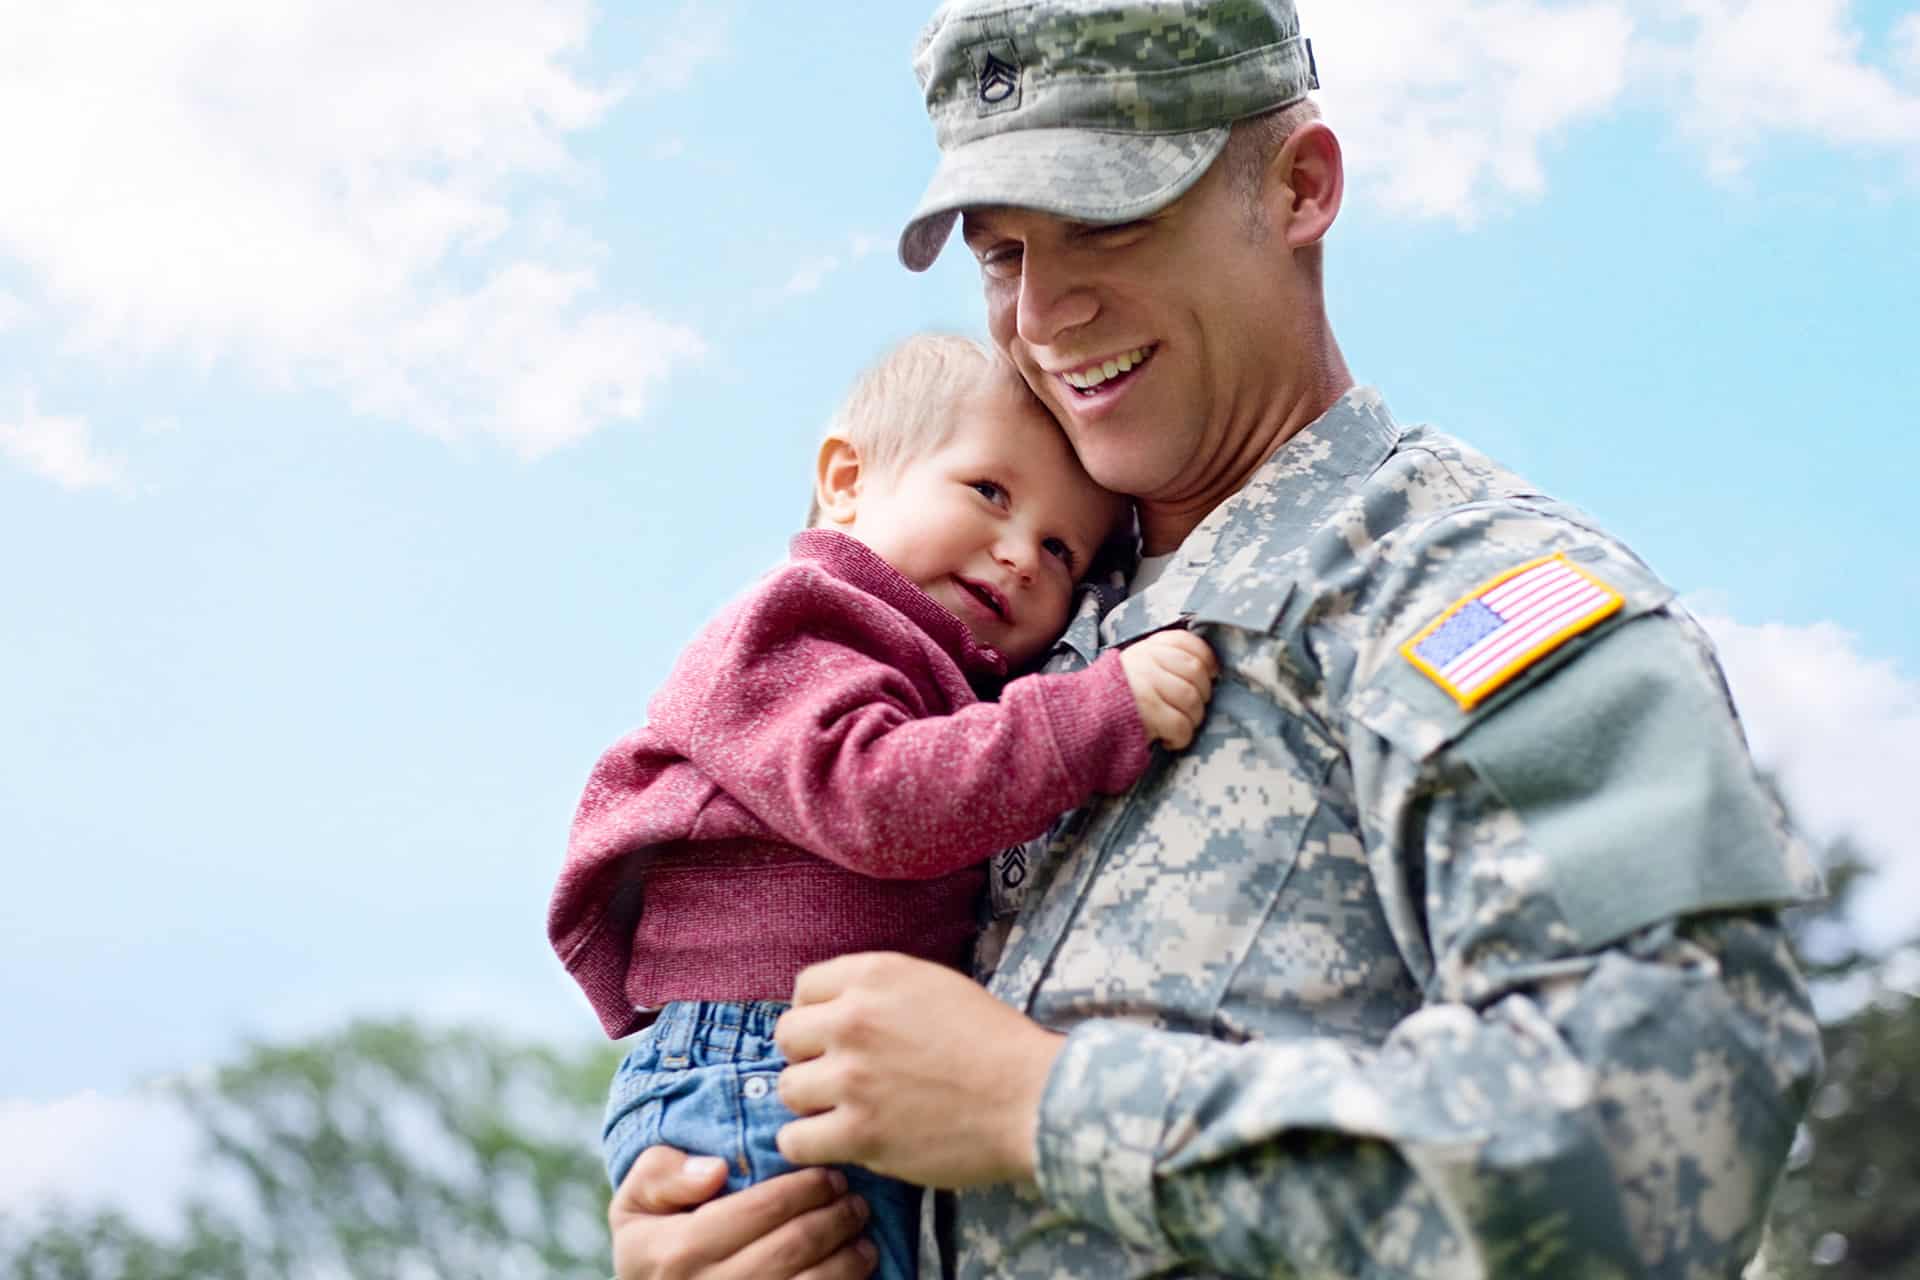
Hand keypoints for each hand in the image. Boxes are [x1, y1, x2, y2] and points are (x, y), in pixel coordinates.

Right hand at [609, 1145, 875, 1278]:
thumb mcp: (635, 1205)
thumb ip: (662, 1174)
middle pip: (792, 1247)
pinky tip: (854, 1272)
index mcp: (675, 1250)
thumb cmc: (650, 1246)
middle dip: (834, 1217)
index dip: (803, 1188)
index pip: (758, 1209)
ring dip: (847, 1258)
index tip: (828, 1176)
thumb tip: (717, 1171)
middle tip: (854, 1200)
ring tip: (861, 1236)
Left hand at [774, 952, 1063, 1188]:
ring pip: (788, 1089)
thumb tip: (835, 1011)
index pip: (804, 988)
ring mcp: (852, 1078)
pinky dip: (809, 1145)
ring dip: (812, 1102)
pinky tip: (835, 1142)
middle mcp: (854, 1020)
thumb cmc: (994, 1042)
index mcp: (874, 975)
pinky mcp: (859, 1133)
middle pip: (788, 1038)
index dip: (818, 1014)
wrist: (1031, 1098)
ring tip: (844, 1110)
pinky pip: (796, 1141)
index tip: (836, 1036)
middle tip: (840, 1075)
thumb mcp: (934, 986)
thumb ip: (878, 992)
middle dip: (809, 1056)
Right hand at [1119, 628, 1217, 748]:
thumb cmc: (1117, 700)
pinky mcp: (1147, 710)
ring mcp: (1146, 683)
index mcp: (1147, 647)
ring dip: (1192, 720)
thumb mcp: (1137, 668)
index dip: (1207, 660)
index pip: (1188, 643)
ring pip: (1192, 700)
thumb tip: (1209, 670)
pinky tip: (1168, 740)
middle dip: (1202, 695)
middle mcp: (1146, 660)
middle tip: (1189, 710)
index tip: (1209, 676)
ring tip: (1178, 727)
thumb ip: (1165, 661)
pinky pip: (1182, 725)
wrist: (1082, 721)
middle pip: (1196, 672)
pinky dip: (1180, 738)